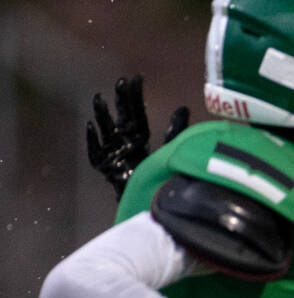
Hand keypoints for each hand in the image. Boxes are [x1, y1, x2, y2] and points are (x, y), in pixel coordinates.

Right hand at [86, 74, 189, 197]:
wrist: (154, 203)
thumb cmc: (160, 177)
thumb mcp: (170, 149)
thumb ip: (175, 130)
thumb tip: (183, 107)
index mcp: (138, 139)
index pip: (136, 113)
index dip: (136, 97)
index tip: (136, 78)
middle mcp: (125, 144)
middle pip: (121, 118)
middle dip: (120, 101)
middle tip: (121, 81)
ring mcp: (114, 155)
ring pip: (106, 131)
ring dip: (101, 115)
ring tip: (99, 98)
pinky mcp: (106, 168)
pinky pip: (96, 153)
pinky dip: (92, 140)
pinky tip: (90, 126)